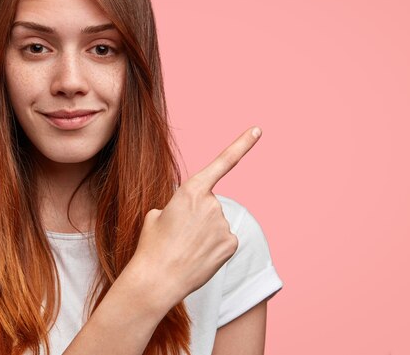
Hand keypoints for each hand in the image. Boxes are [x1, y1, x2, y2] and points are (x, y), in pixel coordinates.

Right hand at [129, 126, 262, 310]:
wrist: (157, 279)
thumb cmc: (152, 246)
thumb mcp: (156, 215)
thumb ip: (178, 205)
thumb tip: (190, 214)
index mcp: (191, 190)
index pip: (223, 162)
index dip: (242, 144)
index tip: (257, 130)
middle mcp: (212, 203)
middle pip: (210, 205)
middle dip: (198, 217)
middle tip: (179, 235)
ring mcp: (223, 224)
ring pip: (217, 224)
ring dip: (204, 234)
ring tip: (185, 248)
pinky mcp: (231, 243)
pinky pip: (224, 241)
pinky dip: (214, 248)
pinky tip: (199, 257)